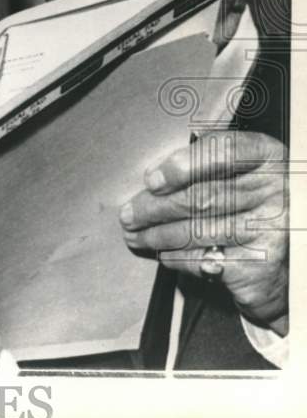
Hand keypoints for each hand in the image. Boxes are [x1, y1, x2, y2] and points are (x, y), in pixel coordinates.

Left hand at [119, 130, 287, 334]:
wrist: (292, 251)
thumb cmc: (252, 200)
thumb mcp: (241, 168)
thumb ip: (204, 162)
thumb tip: (153, 179)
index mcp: (267, 156)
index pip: (223, 152)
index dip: (181, 166)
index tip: (151, 181)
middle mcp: (275, 190)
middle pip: (202, 197)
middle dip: (154, 208)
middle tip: (128, 215)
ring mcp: (271, 229)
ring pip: (197, 231)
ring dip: (157, 236)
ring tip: (135, 235)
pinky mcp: (261, 265)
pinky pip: (205, 260)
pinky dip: (177, 258)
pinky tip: (164, 254)